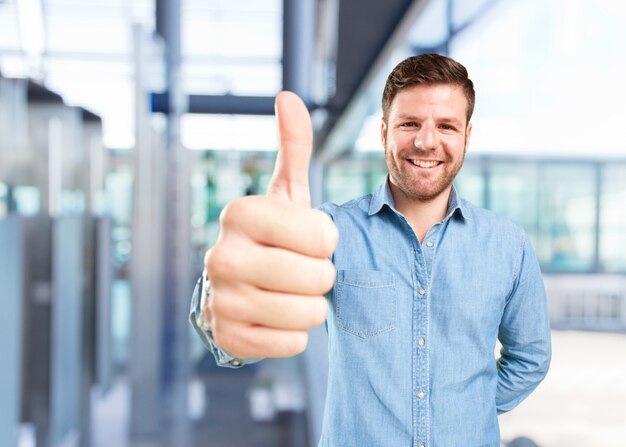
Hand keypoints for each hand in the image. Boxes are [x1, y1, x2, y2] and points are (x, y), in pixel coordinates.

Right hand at [204, 91, 337, 358]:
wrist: (238, 287)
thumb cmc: (273, 236)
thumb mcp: (285, 194)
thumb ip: (292, 147)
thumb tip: (288, 96)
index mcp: (240, 213)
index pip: (322, 235)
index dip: (326, 240)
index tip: (308, 239)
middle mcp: (221, 255)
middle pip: (319, 277)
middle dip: (321, 276)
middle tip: (299, 269)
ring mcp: (221, 300)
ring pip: (309, 314)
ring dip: (310, 306)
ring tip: (288, 292)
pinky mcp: (227, 338)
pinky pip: (292, 344)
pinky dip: (294, 334)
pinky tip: (273, 317)